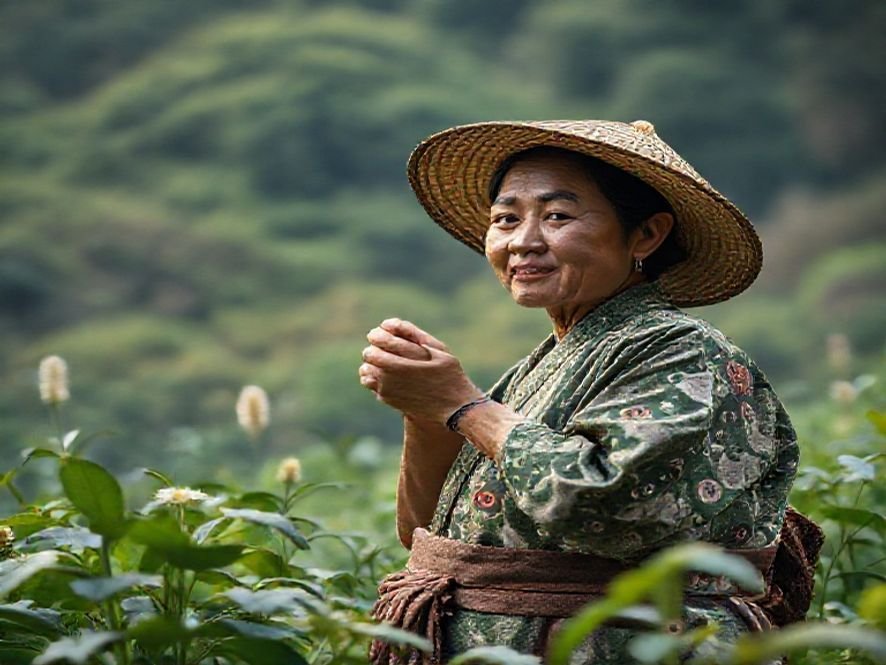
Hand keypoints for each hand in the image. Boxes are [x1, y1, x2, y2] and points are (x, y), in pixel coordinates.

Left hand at [358, 319, 483, 423]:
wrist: (452, 409)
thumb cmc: (449, 376)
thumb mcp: (439, 351)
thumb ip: (415, 335)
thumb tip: (389, 324)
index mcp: (401, 364)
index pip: (378, 342)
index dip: (377, 335)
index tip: (380, 333)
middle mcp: (390, 378)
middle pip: (369, 355)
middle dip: (375, 348)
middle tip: (382, 345)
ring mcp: (386, 390)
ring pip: (366, 369)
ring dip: (372, 362)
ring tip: (384, 360)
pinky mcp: (385, 399)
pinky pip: (370, 382)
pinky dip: (373, 375)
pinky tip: (386, 373)